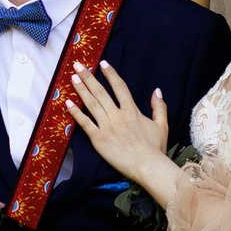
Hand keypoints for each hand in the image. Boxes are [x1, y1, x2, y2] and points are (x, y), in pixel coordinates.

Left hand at [65, 61, 169, 180]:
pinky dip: (76, 113)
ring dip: (81, 89)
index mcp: (132, 111)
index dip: (110, 74)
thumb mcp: (162, 125)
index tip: (102, 63)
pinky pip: (85, 123)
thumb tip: (157, 90)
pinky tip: (68, 103)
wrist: (148, 166)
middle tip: (78, 65)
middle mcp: (118, 115)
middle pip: (100, 92)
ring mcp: (107, 127)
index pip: (119, 87)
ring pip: (91, 104)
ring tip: (73, 77)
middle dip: (88, 77)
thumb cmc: (156, 148)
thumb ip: (159, 106)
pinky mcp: (98, 139)